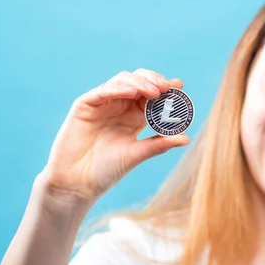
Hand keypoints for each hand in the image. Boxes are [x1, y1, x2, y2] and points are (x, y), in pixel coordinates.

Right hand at [39, 69, 189, 200]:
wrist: (78, 184)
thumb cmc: (106, 171)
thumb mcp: (136, 155)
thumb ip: (158, 144)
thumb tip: (186, 138)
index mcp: (133, 118)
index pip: (151, 97)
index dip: (165, 89)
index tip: (180, 86)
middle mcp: (118, 107)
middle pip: (138, 83)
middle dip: (154, 81)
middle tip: (167, 87)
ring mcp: (102, 104)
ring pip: (122, 81)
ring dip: (139, 83)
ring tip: (154, 91)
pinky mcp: (84, 106)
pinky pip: (102, 91)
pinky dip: (117, 88)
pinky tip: (132, 92)